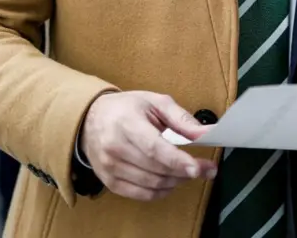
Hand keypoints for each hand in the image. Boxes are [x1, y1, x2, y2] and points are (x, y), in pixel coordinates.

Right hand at [79, 91, 216, 201]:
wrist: (90, 119)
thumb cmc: (126, 108)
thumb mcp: (154, 102)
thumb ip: (181, 119)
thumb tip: (206, 133)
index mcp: (127, 123)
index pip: (154, 148)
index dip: (178, 161)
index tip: (198, 167)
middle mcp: (115, 147)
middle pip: (156, 169)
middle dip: (186, 172)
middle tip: (206, 168)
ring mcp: (110, 167)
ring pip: (152, 184)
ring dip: (176, 181)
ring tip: (187, 171)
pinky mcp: (109, 181)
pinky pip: (141, 194)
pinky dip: (161, 191)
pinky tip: (170, 181)